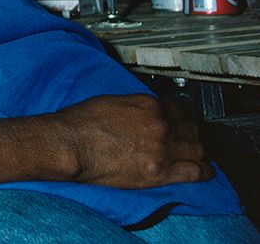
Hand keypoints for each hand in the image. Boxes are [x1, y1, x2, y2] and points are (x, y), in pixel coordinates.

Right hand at [52, 94, 211, 187]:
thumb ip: (133, 107)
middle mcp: (159, 124)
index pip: (178, 109)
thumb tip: (141, 113)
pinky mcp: (159, 172)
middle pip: (190, 129)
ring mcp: (162, 148)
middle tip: (191, 139)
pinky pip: (194, 172)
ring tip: (199, 155)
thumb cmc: (80, 123)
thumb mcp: (109, 102)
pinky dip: (204, 171)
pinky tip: (205, 171)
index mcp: (147, 105)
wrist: (70, 144)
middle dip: (193, 134)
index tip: (181, 122)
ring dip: (199, 152)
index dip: (181, 118)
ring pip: (197, 149)